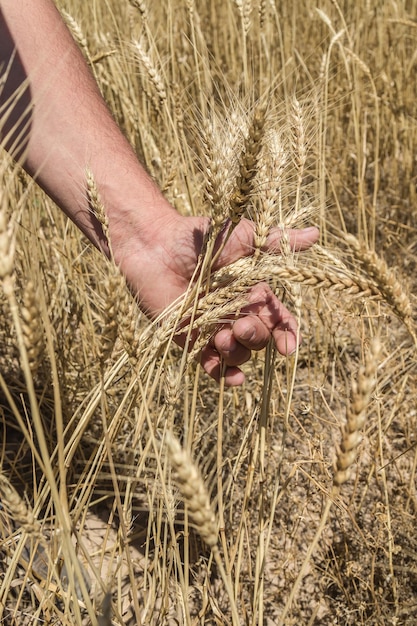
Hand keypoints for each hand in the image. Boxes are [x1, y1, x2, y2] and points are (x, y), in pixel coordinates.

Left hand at [115, 213, 318, 385]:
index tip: (289, 346)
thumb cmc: (200, 237)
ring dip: (238, 353)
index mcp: (253, 292)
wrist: (156, 245)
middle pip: (260, 338)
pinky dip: (222, 374)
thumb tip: (316, 235)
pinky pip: (212, 364)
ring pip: (239, 354)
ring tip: (222, 337)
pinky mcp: (190, 340)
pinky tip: (232, 379)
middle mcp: (237, 313)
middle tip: (241, 326)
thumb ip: (276, 242)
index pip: (279, 319)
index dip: (287, 334)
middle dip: (257, 337)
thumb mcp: (242, 237)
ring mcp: (214, 329)